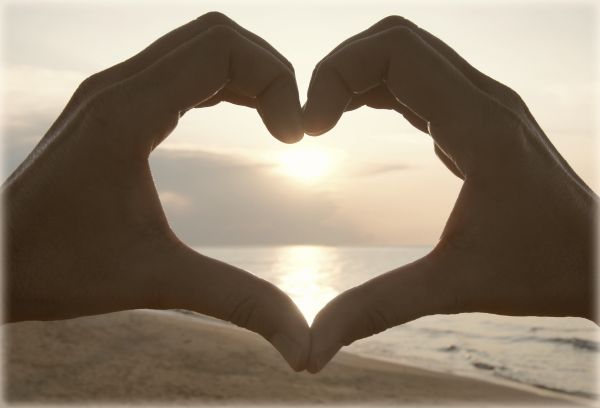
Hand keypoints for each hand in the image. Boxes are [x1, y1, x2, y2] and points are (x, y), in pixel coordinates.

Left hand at [3, 12, 309, 370]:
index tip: (294, 139)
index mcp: (126, 113)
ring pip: (198, 45)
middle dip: (269, 70)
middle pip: (215, 34)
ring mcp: (112, 90)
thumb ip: (239, 303)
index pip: (221, 48)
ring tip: (277, 122)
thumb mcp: (159, 281)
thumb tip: (303, 345)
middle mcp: (116, 86)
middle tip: (291, 127)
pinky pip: (180, 67)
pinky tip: (242, 115)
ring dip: (247, 73)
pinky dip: (222, 81)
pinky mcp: (112, 104)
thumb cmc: (59, 269)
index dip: (275, 80)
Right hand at [304, 16, 596, 372]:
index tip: (312, 129)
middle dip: (340, 67)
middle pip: (396, 38)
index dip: (337, 73)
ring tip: (324, 119)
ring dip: (358, 75)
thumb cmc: (542, 270)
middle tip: (312, 120)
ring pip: (408, 53)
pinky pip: (419, 79)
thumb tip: (311, 348)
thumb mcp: (451, 288)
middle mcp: (484, 98)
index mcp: (478, 125)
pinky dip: (378, 87)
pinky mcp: (478, 117)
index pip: (395, 51)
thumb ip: (376, 309)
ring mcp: (483, 103)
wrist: (599, 261)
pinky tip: (355, 117)